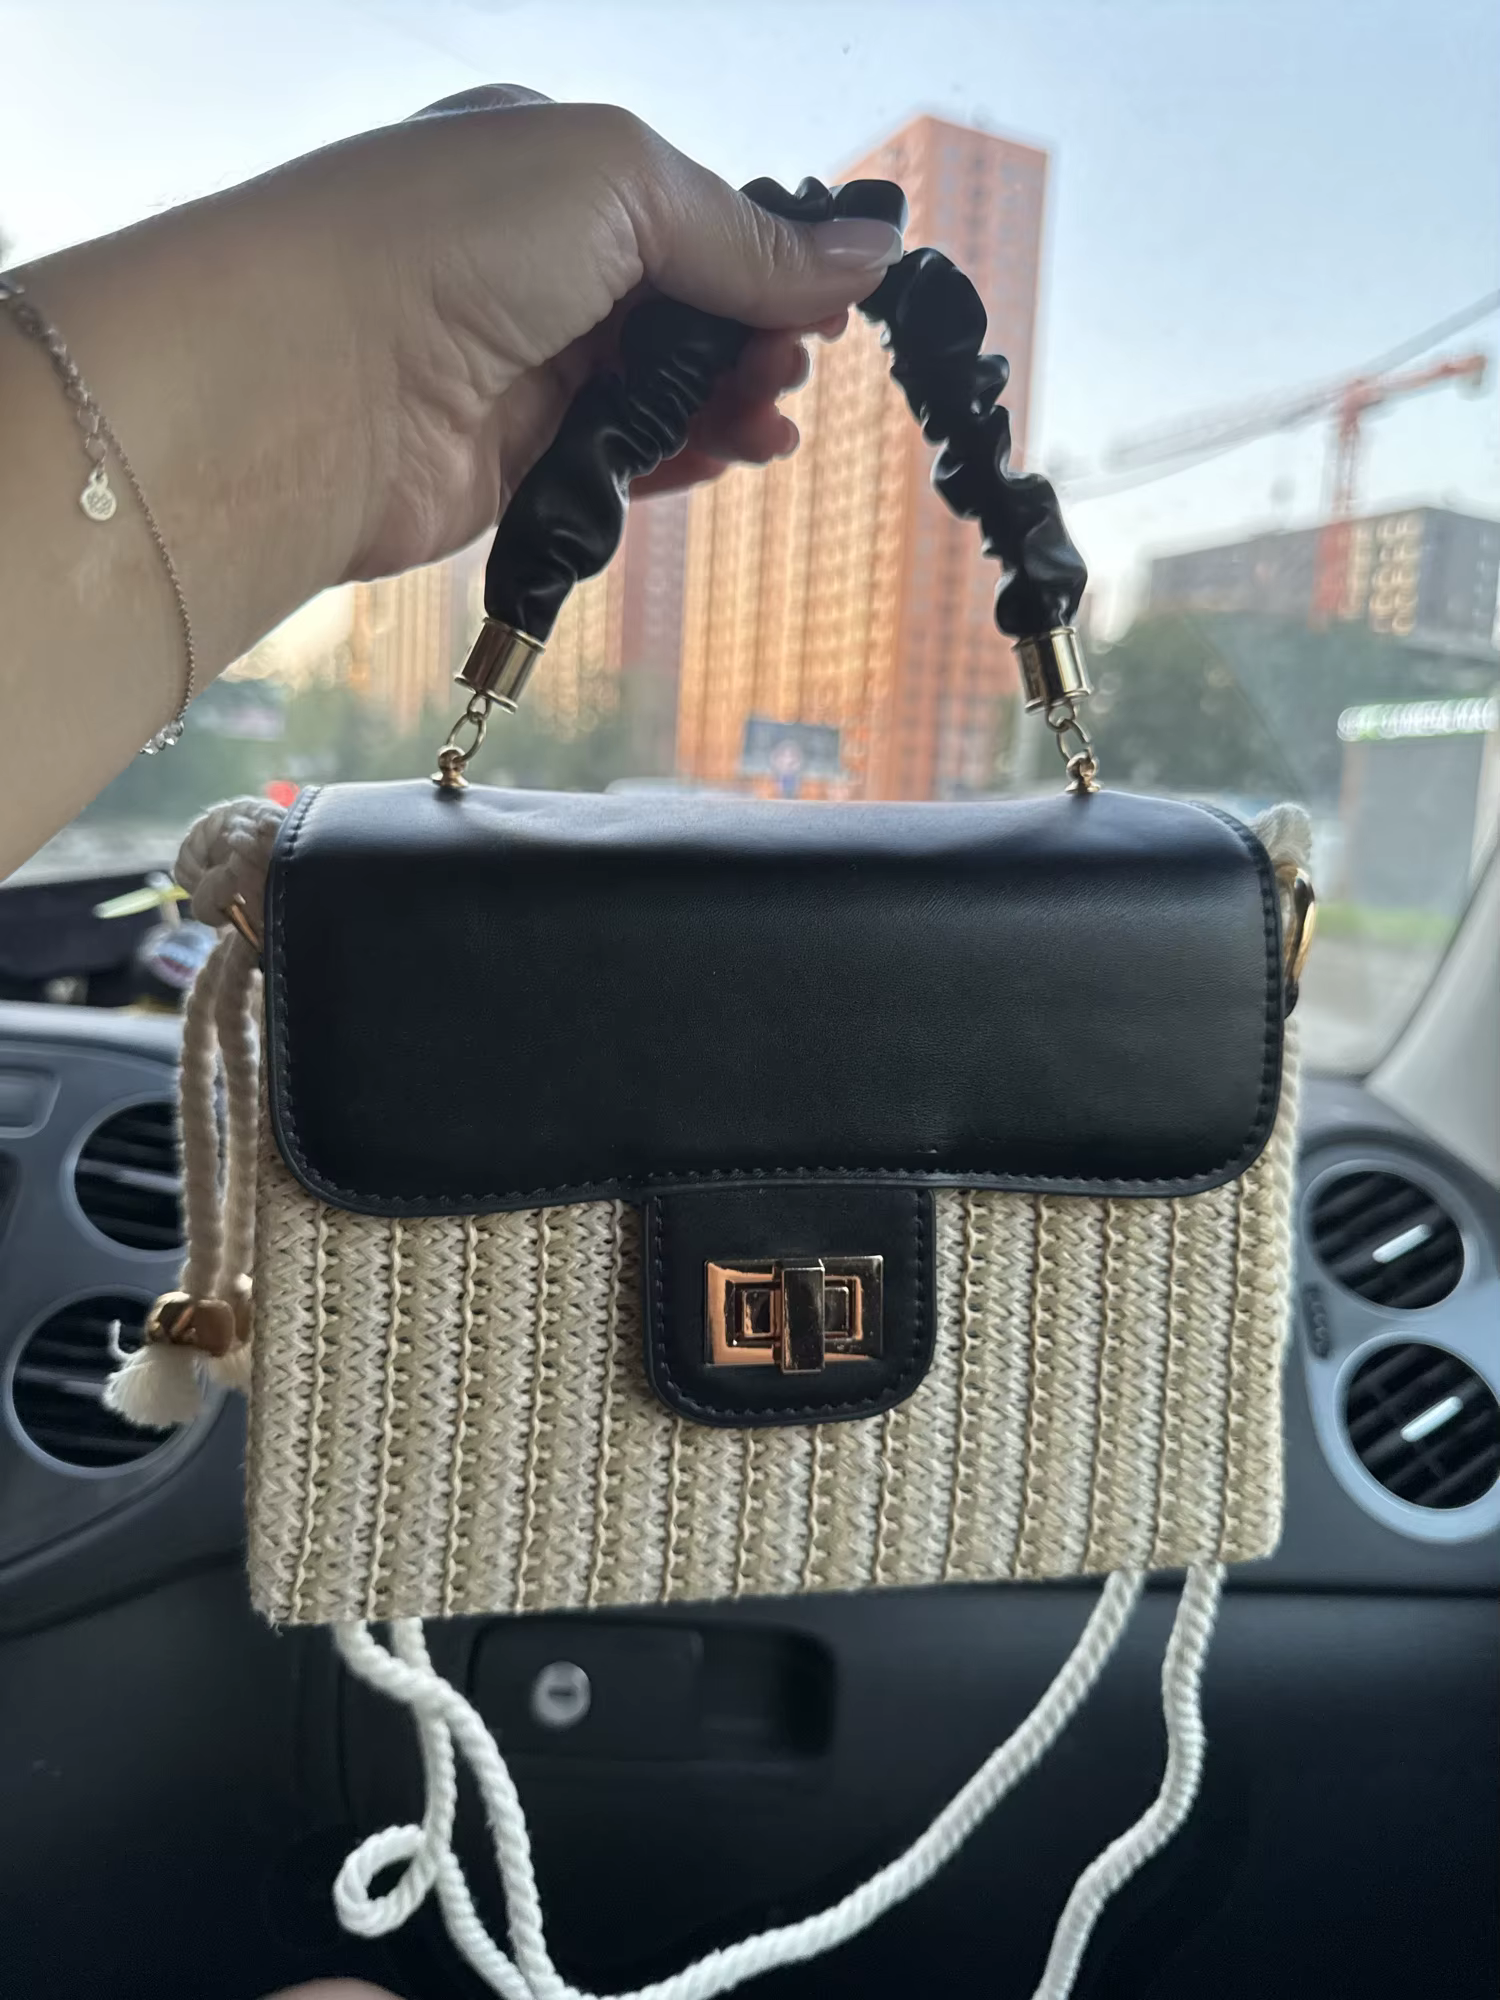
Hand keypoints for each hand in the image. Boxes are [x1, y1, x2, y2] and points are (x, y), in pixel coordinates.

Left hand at [294, 85, 904, 579]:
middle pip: (681, 309)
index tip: (829, 300)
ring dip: (728, 405)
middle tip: (795, 368)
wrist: (311, 378)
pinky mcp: (510, 461)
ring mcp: (519, 366)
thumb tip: (862, 251)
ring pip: (659, 391)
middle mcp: (531, 264)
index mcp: (549, 168)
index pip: (687, 213)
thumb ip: (744, 234)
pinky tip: (732, 456)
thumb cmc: (436, 240)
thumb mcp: (621, 186)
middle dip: (754, 338)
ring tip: (772, 422)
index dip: (765, 257)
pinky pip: (622, 463)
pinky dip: (684, 460)